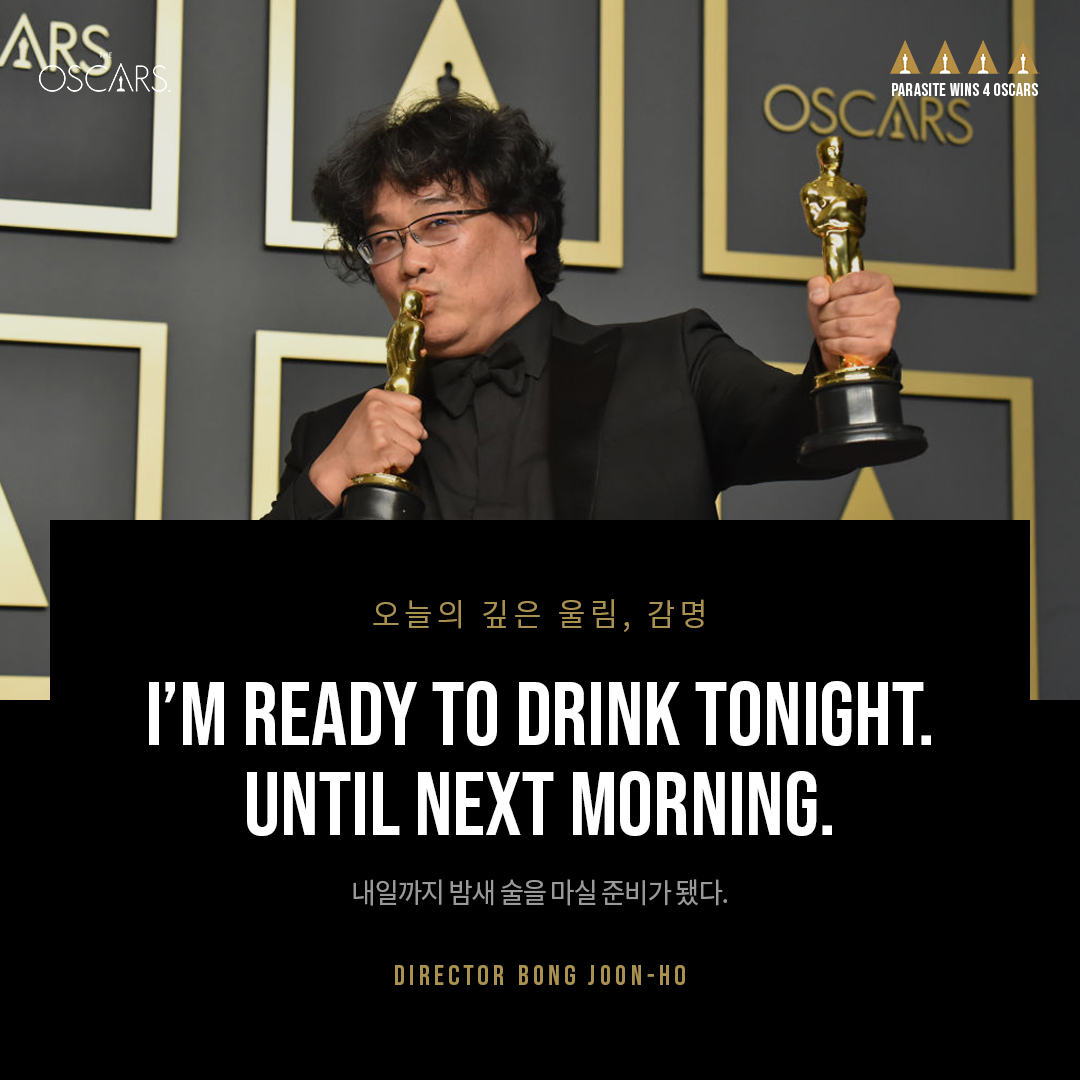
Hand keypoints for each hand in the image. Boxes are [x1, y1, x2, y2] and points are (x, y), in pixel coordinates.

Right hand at [308, 389, 426, 506]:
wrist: (337, 464)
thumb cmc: (353, 442)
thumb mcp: (370, 414)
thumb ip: (395, 412)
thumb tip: (422, 429)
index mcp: (376, 398)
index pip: (415, 405)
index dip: (412, 420)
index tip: (398, 428)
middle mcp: (377, 410)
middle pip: (418, 427)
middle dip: (407, 440)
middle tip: (387, 444)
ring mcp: (380, 429)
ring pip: (416, 445)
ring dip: (403, 454)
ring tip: (384, 452)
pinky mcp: (384, 449)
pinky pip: (409, 459)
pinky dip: (400, 466)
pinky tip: (384, 461)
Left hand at [806, 271, 899, 370]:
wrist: (846, 350)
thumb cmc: (838, 317)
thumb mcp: (826, 294)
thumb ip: (817, 285)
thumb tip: (819, 297)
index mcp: (880, 283)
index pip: (853, 282)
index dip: (834, 292)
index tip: (829, 298)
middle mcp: (889, 302)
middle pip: (845, 306)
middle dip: (825, 314)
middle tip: (825, 318)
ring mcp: (887, 325)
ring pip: (843, 326)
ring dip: (826, 330)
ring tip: (827, 331)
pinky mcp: (880, 346)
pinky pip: (846, 344)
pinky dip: (831, 345)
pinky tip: (832, 343)